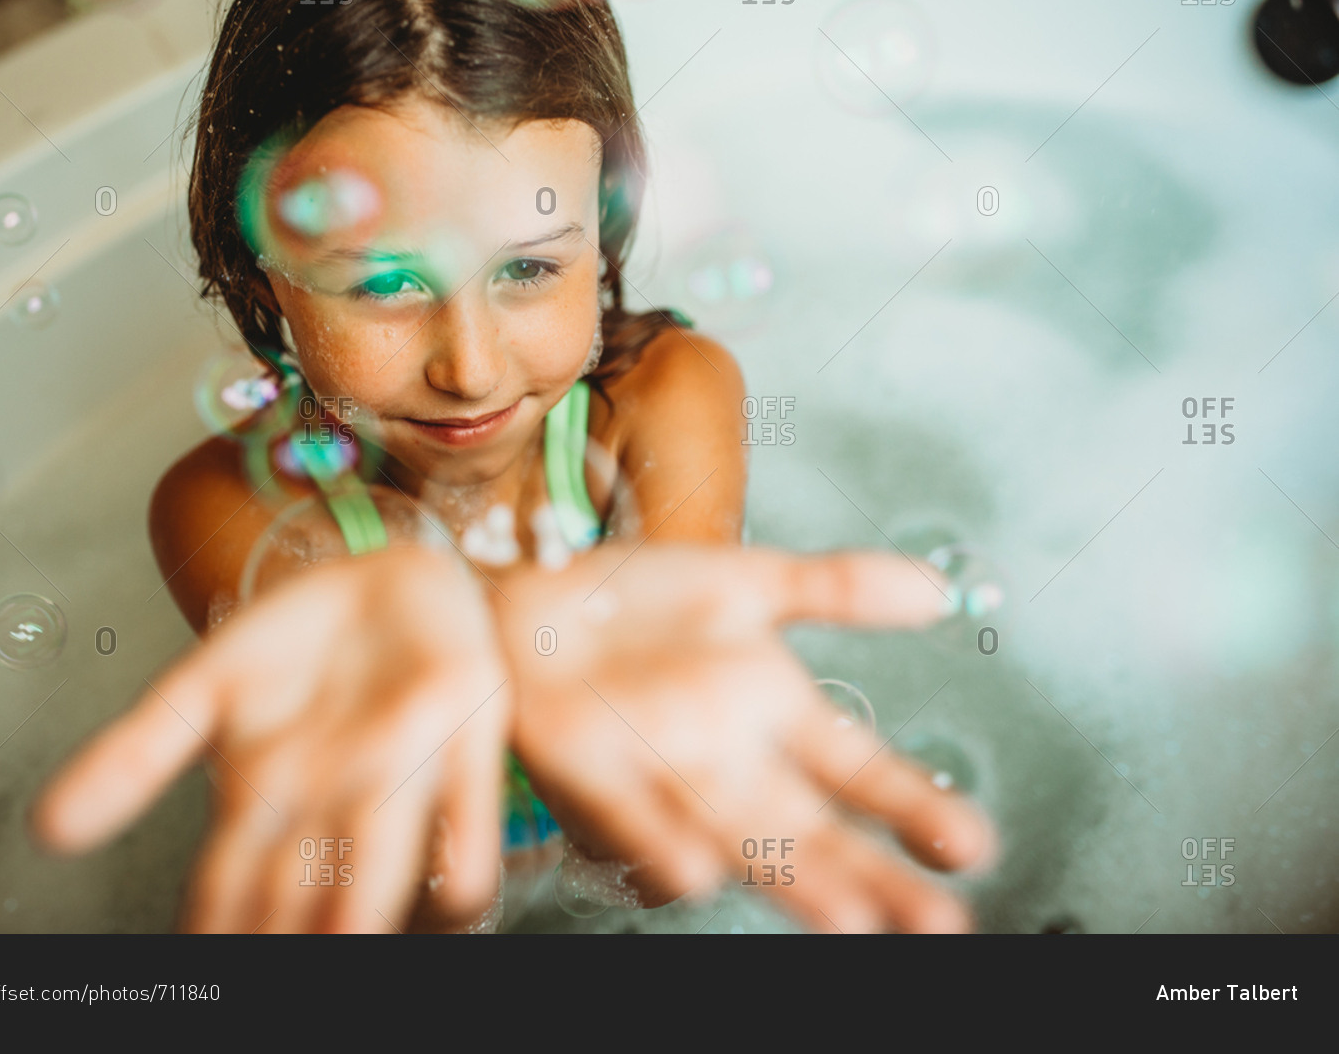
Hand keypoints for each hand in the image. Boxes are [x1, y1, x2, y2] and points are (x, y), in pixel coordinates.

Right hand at [33, 546, 509, 932]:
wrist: (386, 573)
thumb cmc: (298, 645)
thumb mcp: (202, 687)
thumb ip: (133, 755)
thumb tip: (46, 829)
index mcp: (265, 804)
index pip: (225, 896)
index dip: (212, 936)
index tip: (197, 963)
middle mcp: (332, 810)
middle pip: (304, 902)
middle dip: (290, 942)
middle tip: (272, 965)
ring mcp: (404, 779)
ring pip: (382, 875)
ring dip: (364, 914)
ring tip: (347, 939)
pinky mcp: (471, 739)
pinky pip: (472, 827)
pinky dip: (462, 864)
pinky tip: (453, 894)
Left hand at [489, 544, 996, 932]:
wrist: (529, 594)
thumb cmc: (636, 602)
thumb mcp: (747, 578)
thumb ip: (837, 587)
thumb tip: (937, 592)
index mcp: (772, 710)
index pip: (857, 771)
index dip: (912, 808)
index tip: (972, 844)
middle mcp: (727, 757)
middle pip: (811, 831)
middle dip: (875, 878)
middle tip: (937, 923)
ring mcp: (662, 770)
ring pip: (738, 839)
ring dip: (791, 882)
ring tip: (850, 919)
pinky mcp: (588, 771)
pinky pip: (630, 819)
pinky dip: (661, 843)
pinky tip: (696, 870)